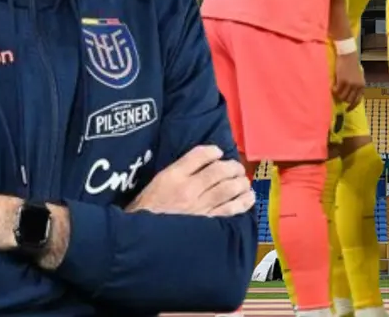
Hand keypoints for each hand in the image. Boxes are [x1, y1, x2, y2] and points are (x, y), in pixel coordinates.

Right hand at [127, 145, 254, 216]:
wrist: (140, 238)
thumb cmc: (146, 210)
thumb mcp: (156, 184)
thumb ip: (177, 172)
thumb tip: (200, 164)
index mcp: (172, 176)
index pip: (199, 155)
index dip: (213, 151)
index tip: (218, 152)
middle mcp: (188, 189)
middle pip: (219, 171)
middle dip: (232, 166)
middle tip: (236, 168)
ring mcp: (199, 207)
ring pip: (228, 188)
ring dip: (240, 182)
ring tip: (243, 182)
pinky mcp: (207, 223)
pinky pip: (230, 210)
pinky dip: (242, 202)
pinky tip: (248, 198)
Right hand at [333, 50, 365, 109]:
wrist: (348, 55)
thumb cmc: (352, 65)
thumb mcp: (358, 77)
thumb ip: (356, 86)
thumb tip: (351, 97)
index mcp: (362, 85)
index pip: (358, 100)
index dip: (352, 106)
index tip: (347, 110)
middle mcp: (357, 86)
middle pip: (349, 100)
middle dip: (343, 100)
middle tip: (338, 96)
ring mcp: (350, 84)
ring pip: (342, 96)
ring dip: (338, 95)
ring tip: (335, 89)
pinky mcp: (342, 81)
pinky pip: (337, 91)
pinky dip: (334, 90)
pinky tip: (333, 86)